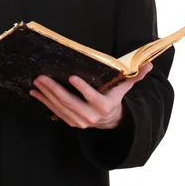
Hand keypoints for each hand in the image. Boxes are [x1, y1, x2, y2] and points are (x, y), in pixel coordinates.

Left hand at [30, 63, 152, 128]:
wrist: (111, 121)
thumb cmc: (115, 98)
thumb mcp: (125, 88)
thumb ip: (135, 76)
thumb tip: (149, 63)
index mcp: (104, 106)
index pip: (93, 97)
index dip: (82, 88)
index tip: (72, 76)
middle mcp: (91, 117)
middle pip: (71, 102)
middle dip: (54, 89)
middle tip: (42, 77)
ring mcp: (79, 121)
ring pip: (60, 108)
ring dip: (46, 95)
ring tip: (36, 82)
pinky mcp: (71, 122)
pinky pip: (56, 112)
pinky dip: (44, 102)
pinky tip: (35, 93)